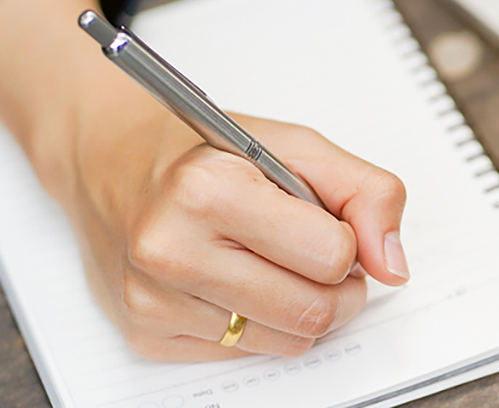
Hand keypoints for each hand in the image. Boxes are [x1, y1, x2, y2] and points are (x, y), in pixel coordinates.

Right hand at [0, 0, 408, 360]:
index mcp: (208, 189)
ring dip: (299, 306)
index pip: (332, 255)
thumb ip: (366, 192)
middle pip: (312, 311)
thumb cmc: (202, 148)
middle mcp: (171, 249)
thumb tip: (394, 266)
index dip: (346, 239)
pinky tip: (233, 278)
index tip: (328, 222)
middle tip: (319, 254)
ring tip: (275, 261)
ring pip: (285, 341)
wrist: (105, 156)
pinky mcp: (145, 335)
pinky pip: (243, 354)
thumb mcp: (295, 144)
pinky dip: (256, 322)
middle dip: (336, 286)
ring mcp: (153, 299)